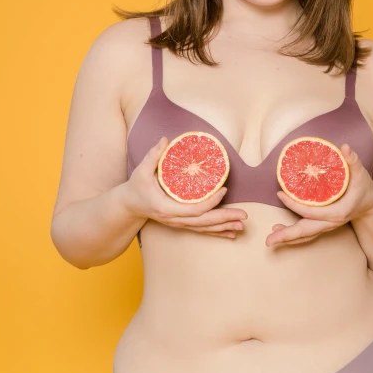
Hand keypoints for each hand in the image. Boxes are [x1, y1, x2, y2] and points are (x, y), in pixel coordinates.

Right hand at [122, 136, 247, 237]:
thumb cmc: (136, 188)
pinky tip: (231, 232)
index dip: (210, 202)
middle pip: (203, 222)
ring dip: (224, 227)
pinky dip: (217, 231)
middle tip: (244, 215)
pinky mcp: (182, 223)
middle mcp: (175, 219)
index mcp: (166, 208)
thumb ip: (153, 155)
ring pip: (204, 228)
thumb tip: (165, 139)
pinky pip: (202, 229)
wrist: (129, 206)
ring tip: (242, 225)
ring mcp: (179, 223)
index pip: (193, 210)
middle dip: (224, 219)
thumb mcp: (141, 171)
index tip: (223, 190)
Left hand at [265, 144, 372, 246]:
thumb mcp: (361, 173)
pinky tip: (281, 231)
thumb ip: (353, 160)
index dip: (294, 205)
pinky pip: (307, 233)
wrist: (372, 204)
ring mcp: (327, 226)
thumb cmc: (365, 188)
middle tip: (268, 241)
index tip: (280, 194)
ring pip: (306, 235)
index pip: (311, 212)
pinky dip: (294, 234)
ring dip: (288, 237)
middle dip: (287, 236)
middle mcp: (331, 223)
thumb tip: (344, 147)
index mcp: (337, 212)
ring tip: (272, 237)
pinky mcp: (324, 225)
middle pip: (306, 231)